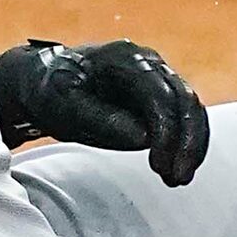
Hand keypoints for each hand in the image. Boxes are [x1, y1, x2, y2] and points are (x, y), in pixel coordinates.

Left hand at [0, 39, 209, 186]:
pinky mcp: (160, 99)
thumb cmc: (52, 90)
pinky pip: (185, 120)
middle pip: (185, 100)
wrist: (45, 83)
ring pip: (192, 110)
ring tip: (177, 179)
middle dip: (186, 142)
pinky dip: (186, 145)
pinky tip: (177, 169)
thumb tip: (142, 137)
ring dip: (191, 147)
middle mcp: (149, 64)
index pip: (160, 93)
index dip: (166, 130)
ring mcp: (158, 80)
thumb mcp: (63, 103)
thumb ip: (101, 118)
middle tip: (177, 177)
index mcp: (125, 58)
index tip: (159, 164)